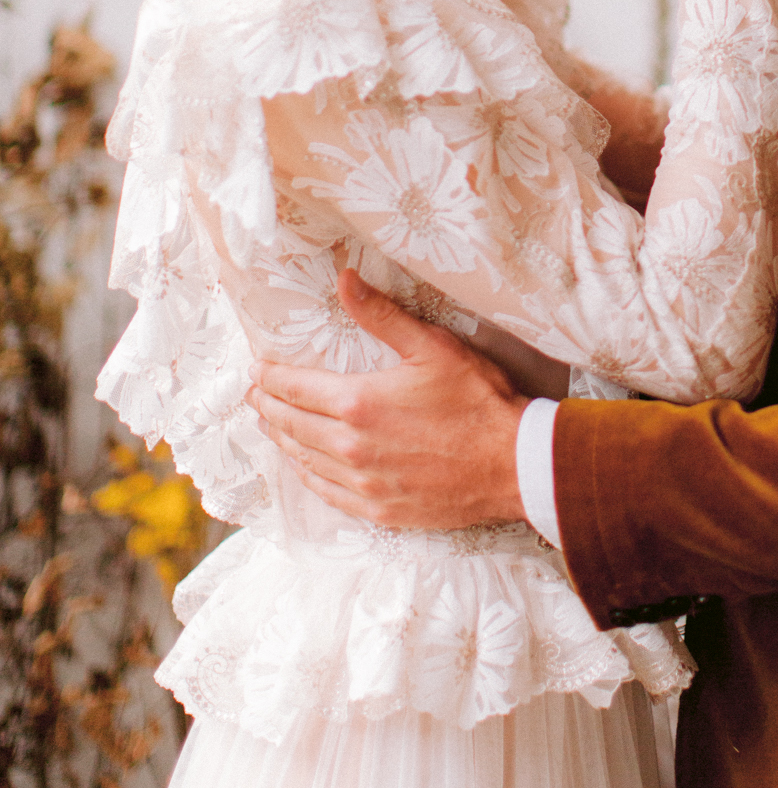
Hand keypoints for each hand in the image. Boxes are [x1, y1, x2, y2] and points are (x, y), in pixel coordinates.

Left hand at [246, 270, 528, 530]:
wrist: (512, 464)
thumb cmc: (477, 400)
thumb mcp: (432, 347)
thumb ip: (381, 316)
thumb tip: (344, 279)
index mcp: (359, 403)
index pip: (296, 388)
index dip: (271, 378)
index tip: (257, 369)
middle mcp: (352, 447)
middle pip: (292, 424)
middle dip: (268, 406)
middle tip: (255, 395)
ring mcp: (364, 482)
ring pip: (305, 459)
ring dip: (283, 439)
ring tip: (272, 424)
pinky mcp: (379, 509)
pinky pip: (328, 492)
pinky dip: (308, 474)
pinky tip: (304, 466)